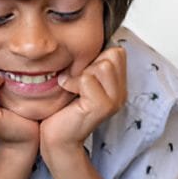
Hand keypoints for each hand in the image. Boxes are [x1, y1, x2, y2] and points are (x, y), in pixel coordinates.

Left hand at [39, 45, 126, 159]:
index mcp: (117, 85)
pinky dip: (71, 82)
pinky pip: (87, 78)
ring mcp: (114, 100)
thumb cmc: (62, 109)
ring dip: (81, 72)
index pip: (117, 51)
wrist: (56, 138)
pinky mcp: (101, 106)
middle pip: (114, 54)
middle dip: (90, 62)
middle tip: (75, 80)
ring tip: (71, 85)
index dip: (96, 56)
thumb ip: (89, 65)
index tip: (80, 72)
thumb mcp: (79, 81)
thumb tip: (87, 40)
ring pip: (103, 65)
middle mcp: (121, 93)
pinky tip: (66, 91)